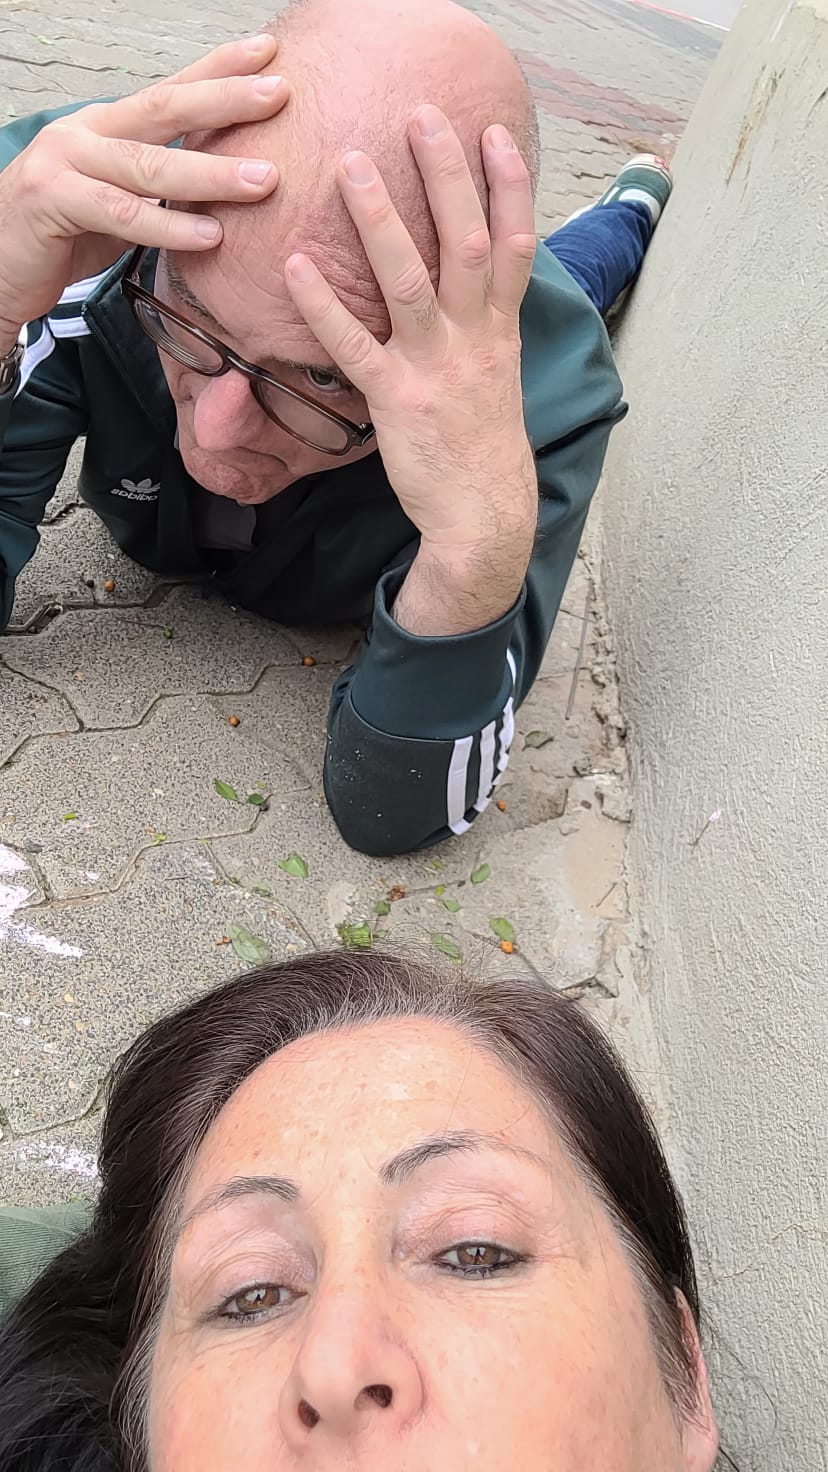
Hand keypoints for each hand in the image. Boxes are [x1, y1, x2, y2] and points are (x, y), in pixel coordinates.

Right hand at [0, 35, 288, 345]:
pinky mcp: (52, 202)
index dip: (217, 69)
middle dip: (224, 99)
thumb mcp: (120, 203)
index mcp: (105, 126)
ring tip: (264, 181)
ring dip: (211, 173)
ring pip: (149, 164)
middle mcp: (85, 132)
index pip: (169, 90)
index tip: (267, 55)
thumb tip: (223, 183)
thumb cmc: (62, 236)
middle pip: (163, 108)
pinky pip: (122, 214)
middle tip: (278, 94)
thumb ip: (161, 188)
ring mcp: (65, 162)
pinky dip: (168, 226)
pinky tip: (210, 235)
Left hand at [284, 105, 538, 634]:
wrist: (485, 515)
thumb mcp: (498, 375)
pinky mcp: (396, 401)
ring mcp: (435, 368)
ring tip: (350, 164)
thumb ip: (482, 324)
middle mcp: (474, 339)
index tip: (495, 131)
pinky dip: (324, 306)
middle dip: (446, 176)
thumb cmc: (485, 445)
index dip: (509, 185)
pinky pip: (355, 347)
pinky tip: (293, 266)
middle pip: (465, 242)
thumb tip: (467, 284)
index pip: (515, 243)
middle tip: (420, 116)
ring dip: (380, 220)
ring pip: (411, 282)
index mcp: (501, 330)